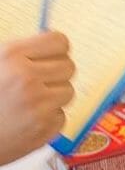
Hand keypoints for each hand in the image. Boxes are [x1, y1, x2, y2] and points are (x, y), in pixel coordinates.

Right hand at [0, 33, 73, 163]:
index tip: (52, 54)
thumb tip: (49, 43)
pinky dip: (48, 117)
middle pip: (68, 66)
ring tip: (29, 101)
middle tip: (40, 80)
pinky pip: (61, 114)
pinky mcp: (45, 127)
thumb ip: (18, 54)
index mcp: (11, 56)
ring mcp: (38, 104)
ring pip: (68, 91)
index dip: (56, 48)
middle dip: (56, 72)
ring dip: (53, 95)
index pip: (59, 42)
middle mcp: (27, 78)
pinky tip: (27, 118)